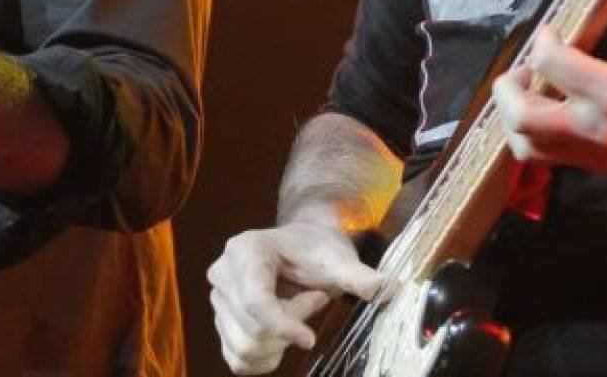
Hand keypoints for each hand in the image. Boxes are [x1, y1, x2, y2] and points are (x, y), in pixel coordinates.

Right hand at [207, 218, 381, 373]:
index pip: (256, 302)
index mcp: (245, 251)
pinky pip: (238, 360)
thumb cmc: (317, 248)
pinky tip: (284, 336)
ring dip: (278, 343)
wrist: (302, 246)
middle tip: (314, 301)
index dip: (284, 326)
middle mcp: (223, 274)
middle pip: (252, 328)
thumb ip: (358, 275)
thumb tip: (388, 289)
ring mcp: (218, 300)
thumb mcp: (338, 258)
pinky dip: (264, 358)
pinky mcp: (222, 323)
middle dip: (289, 327)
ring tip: (298, 314)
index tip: (310, 339)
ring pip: (244, 347)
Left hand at [492, 0, 606, 172]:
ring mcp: (597, 152)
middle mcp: (600, 127)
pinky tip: (546, 110)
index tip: (550, 31)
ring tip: (530, 91)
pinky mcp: (599, 164)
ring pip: (528, 146)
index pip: (550, 64)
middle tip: (523, 67)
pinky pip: (548, 158)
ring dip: (515, 117)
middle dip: (509, 88)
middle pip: (523, 117)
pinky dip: (534, 136)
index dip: (542, 41)